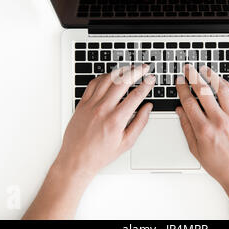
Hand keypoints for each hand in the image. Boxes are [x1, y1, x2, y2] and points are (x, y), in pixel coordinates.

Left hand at [23, 64, 154, 218]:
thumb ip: (140, 123)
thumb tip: (148, 108)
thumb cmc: (100, 154)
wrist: (76, 160)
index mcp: (116, 120)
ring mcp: (91, 105)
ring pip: (107, 79)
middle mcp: (103, 110)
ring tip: (129, 69)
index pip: (136, 95)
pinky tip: (110, 76)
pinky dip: (103, 77)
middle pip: (122, 81)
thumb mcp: (126, 143)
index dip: (146, 85)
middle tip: (144, 68)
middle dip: (136, 71)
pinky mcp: (82, 104)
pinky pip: (93, 84)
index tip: (151, 79)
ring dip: (120, 71)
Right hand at [175, 64, 228, 191]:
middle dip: (193, 76)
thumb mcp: (196, 150)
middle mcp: (218, 121)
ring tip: (204, 69)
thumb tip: (180, 112)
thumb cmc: (220, 166)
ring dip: (211, 76)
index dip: (182, 89)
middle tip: (188, 69)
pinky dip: (228, 86)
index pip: (189, 102)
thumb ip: (186, 128)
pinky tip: (222, 82)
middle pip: (203, 91)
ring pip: (221, 90)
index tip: (179, 82)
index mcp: (203, 130)